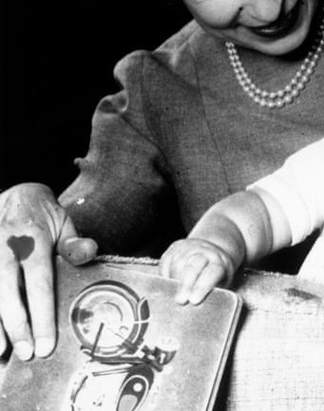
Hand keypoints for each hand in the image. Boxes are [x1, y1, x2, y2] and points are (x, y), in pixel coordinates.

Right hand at [0, 183, 96, 359]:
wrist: (14, 193)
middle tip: (27, 354)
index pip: (38, 284)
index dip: (42, 316)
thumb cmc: (44, 216)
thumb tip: (90, 253)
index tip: (46, 345)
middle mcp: (4, 246)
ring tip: (2, 353)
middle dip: (16, 327)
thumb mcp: (64, 223)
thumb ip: (74, 243)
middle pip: (7, 293)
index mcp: (32, 238)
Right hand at [160, 238, 236, 304]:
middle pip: (193, 266)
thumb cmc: (217, 273)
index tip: (194, 300)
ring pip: (178, 263)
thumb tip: (199, 314)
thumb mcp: (221, 282)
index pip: (212, 273)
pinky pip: (166, 261)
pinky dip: (165, 274)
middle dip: (185, 285)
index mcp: (219, 262)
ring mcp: (189, 248)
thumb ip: (212, 294)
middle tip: (180, 301)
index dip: (202, 286)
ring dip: (174, 280)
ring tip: (174, 294)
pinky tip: (168, 283)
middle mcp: (204, 252)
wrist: (214, 249)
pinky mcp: (175, 248)